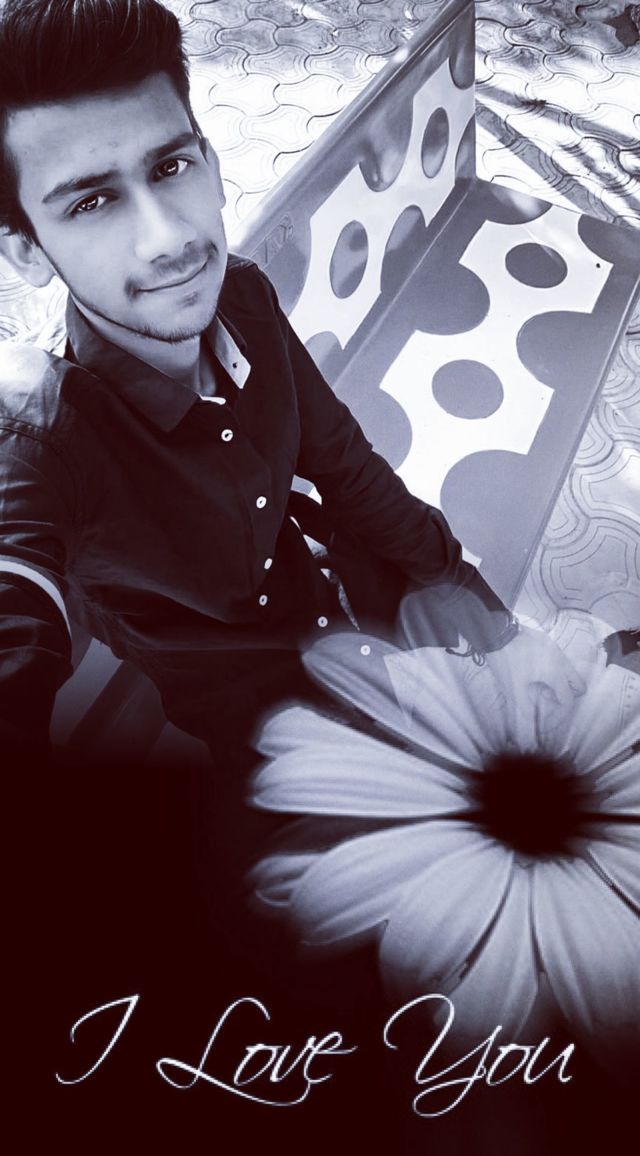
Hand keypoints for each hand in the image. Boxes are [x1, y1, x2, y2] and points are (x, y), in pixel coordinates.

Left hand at [483, 624, 586, 746]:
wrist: (495, 630)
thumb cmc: (506, 662)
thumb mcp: (513, 691)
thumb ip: (523, 714)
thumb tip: (527, 736)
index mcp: (557, 673)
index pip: (568, 701)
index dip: (558, 717)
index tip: (543, 724)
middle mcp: (561, 661)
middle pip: (576, 685)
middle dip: (564, 698)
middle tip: (544, 701)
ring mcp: (555, 649)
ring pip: (567, 672)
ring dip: (555, 685)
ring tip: (533, 688)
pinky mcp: (546, 642)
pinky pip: (557, 661)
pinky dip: (550, 672)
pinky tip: (529, 673)